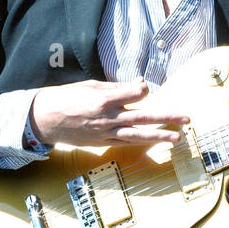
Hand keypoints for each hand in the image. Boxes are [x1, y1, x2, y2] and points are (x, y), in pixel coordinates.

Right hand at [29, 78, 187, 146]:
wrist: (42, 120)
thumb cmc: (65, 98)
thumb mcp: (90, 86)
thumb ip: (117, 87)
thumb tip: (140, 84)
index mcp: (103, 99)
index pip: (135, 93)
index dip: (143, 89)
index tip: (143, 88)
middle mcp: (107, 118)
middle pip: (143, 118)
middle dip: (166, 118)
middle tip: (186, 119)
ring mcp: (105, 133)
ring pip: (138, 135)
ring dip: (160, 136)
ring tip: (178, 138)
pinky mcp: (102, 143)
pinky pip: (126, 142)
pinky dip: (142, 142)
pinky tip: (156, 141)